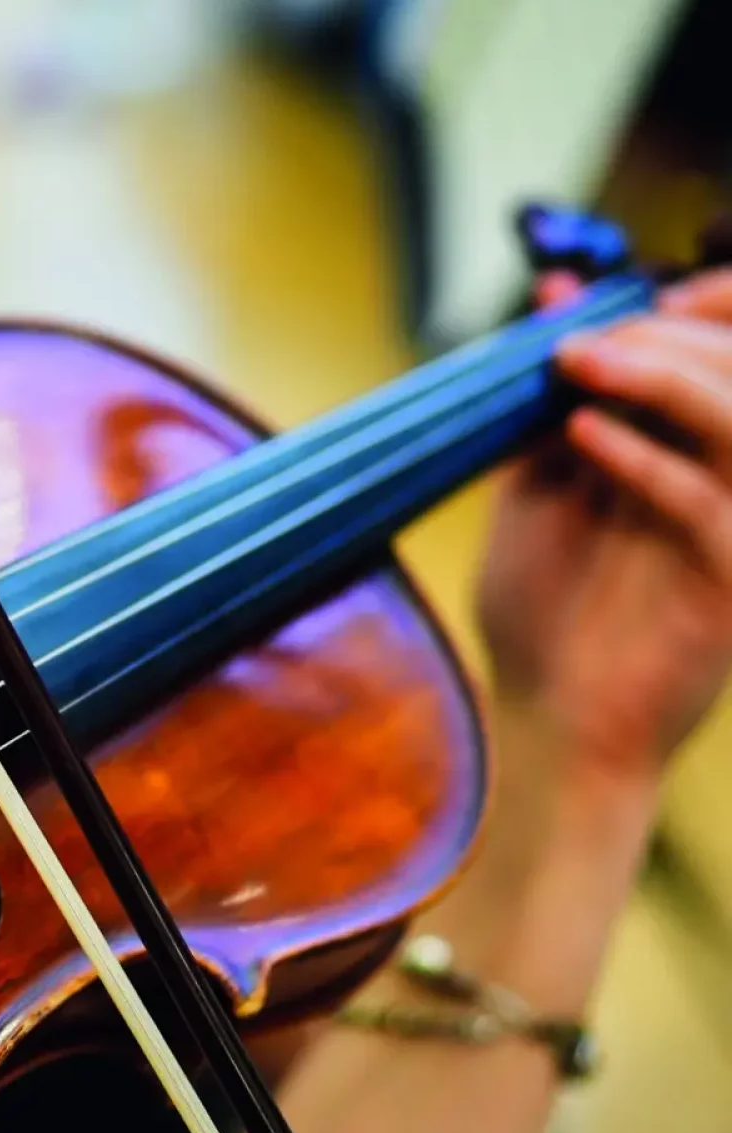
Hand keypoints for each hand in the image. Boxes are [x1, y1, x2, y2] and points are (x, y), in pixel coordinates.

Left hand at [475, 267, 731, 806]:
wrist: (546, 721)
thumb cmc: (544, 608)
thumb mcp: (537, 484)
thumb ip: (551, 398)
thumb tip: (550, 293)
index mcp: (700, 457)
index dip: (706, 305)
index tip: (627, 294)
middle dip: (679, 332)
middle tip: (593, 331)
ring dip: (663, 377)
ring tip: (577, 362)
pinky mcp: (730, 580)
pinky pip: (708, 501)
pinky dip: (645, 457)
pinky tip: (581, 434)